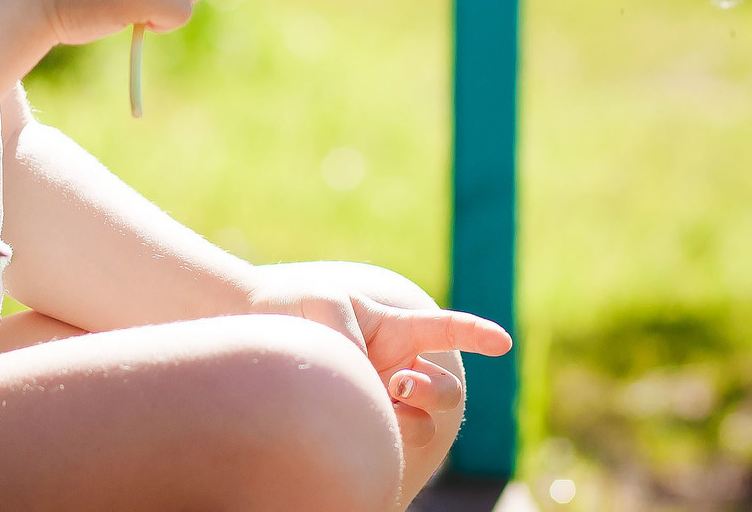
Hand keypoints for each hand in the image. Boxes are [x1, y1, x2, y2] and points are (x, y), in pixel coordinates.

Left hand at [244, 268, 511, 423]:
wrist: (249, 334)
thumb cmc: (292, 307)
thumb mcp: (326, 304)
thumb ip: (356, 338)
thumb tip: (373, 390)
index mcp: (394, 331)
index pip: (445, 331)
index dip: (476, 335)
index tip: (503, 343)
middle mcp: (395, 370)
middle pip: (444, 390)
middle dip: (434, 391)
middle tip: (399, 385)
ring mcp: (380, 403)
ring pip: (422, 425)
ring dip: (411, 416)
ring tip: (381, 399)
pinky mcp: (361, 430)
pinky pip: (388, 446)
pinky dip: (383, 443)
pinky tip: (366, 436)